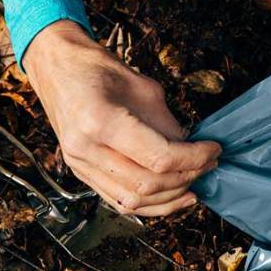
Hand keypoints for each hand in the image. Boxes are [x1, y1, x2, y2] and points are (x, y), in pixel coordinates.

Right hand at [23, 21, 220, 215]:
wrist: (57, 67)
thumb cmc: (97, 68)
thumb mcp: (144, 87)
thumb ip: (167, 124)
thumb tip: (190, 149)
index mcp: (101, 122)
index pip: (159, 158)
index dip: (194, 158)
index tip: (213, 149)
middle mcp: (86, 149)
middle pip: (148, 184)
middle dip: (187, 176)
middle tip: (209, 163)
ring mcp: (79, 164)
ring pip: (133, 201)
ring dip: (171, 197)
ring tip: (196, 182)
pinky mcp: (80, 172)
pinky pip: (118, 201)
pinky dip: (150, 204)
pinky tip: (173, 196)